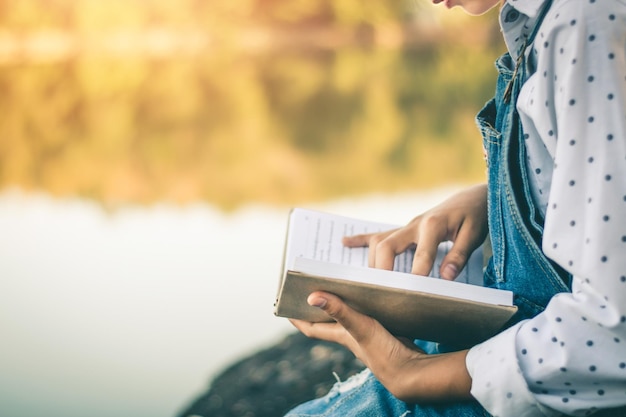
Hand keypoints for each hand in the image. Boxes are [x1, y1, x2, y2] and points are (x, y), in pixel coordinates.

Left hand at [290, 291, 472, 402]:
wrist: (412, 370)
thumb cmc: (384, 352)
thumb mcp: (360, 327)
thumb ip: (339, 311)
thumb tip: (311, 297)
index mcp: (341, 335)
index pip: (311, 327)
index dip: (297, 318)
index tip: (283, 306)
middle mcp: (351, 335)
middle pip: (328, 320)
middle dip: (317, 306)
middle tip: (309, 287)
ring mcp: (367, 335)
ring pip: (348, 316)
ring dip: (340, 303)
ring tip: (336, 285)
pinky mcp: (383, 331)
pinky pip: (367, 315)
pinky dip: (362, 304)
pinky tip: (368, 295)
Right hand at [342, 184, 487, 279]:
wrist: (473, 197)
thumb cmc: (475, 216)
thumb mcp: (474, 234)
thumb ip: (459, 255)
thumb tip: (445, 277)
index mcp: (433, 225)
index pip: (421, 253)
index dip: (417, 275)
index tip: (412, 295)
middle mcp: (414, 224)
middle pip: (386, 246)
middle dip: (382, 270)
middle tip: (383, 292)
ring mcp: (407, 226)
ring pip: (379, 242)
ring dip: (372, 261)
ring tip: (368, 284)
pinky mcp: (405, 228)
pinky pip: (379, 233)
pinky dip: (360, 239)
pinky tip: (344, 242)